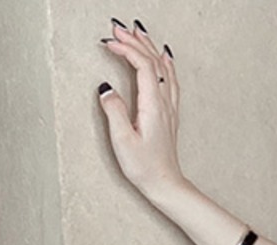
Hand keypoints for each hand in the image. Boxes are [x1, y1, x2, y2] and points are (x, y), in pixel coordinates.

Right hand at [97, 19, 183, 200]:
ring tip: (138, 33)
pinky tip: (164, 58)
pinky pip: (171, 82)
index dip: (127, 49)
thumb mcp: (122, 140)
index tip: (109, 41)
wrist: (166, 185)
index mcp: (153, 107)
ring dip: (151, 49)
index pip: (144, 67)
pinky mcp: (169, 116)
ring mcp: (169, 109)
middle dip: (136, 42)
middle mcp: (164, 104)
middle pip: (155, 63)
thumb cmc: (144, 167)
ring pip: (164, 70)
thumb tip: (106, 87)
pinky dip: (165, 64)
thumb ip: (114, 111)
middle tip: (118, 27)